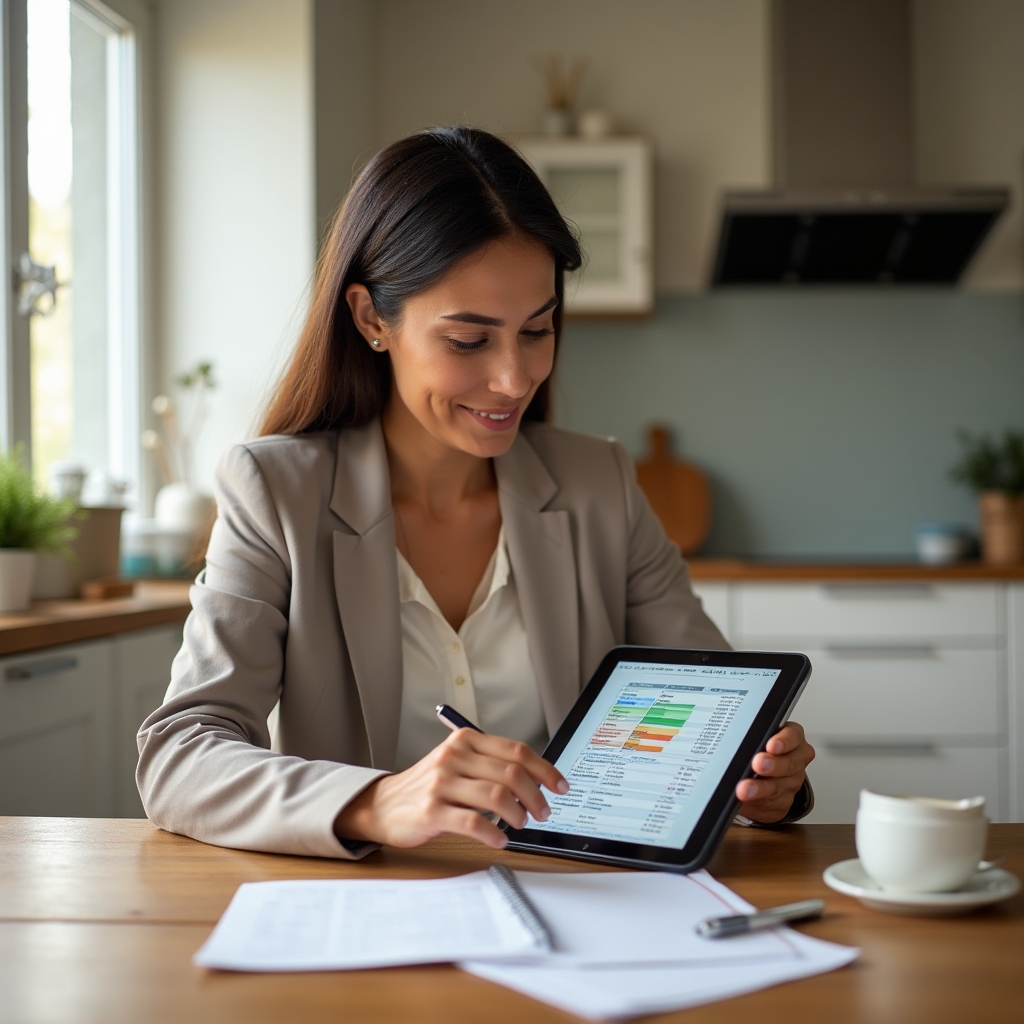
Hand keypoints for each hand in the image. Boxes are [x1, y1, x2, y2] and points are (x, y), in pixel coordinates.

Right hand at [334, 729, 568, 848]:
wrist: (384, 805)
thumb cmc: (428, 786)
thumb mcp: (457, 764)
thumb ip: (490, 765)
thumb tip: (536, 780)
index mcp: (465, 741)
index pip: (517, 751)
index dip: (545, 770)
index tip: (560, 786)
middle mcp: (454, 757)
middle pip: (511, 773)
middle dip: (536, 796)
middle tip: (543, 812)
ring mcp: (442, 783)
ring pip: (496, 796)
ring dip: (518, 815)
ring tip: (521, 825)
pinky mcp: (432, 811)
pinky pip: (473, 823)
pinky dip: (493, 833)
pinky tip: (500, 839)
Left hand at [734, 722, 814, 823]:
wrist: (756, 775)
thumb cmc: (753, 749)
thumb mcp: (752, 736)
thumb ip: (748, 735)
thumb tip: (730, 737)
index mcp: (791, 737)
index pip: (793, 735)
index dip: (784, 741)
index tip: (770, 745)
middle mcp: (795, 760)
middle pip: (788, 763)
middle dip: (772, 765)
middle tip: (757, 764)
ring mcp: (791, 783)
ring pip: (779, 787)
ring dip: (760, 789)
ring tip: (744, 789)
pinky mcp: (783, 802)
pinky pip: (773, 805)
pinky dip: (757, 803)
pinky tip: (746, 801)